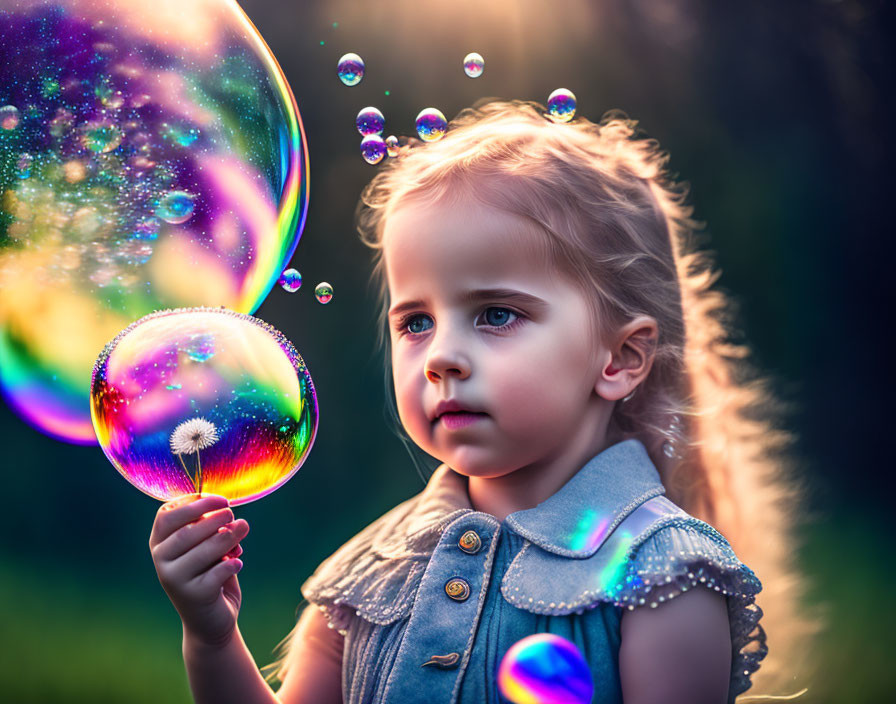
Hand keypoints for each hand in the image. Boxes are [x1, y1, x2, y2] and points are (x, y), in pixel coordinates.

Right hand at [149, 494, 249, 648]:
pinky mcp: (193, 597)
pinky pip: (215, 574)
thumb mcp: (207, 546)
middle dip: (215, 519)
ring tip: (243, 528)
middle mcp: (161, 560)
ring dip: (227, 537)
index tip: (221, 499)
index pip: (167, 515)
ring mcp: (174, 580)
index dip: (195, 503)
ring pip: (203, 551)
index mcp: (160, 542)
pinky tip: (237, 563)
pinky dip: (230, 564)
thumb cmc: (209, 572)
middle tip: (233, 515)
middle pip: (187, 532)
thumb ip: (212, 528)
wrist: (209, 620)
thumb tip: (231, 518)